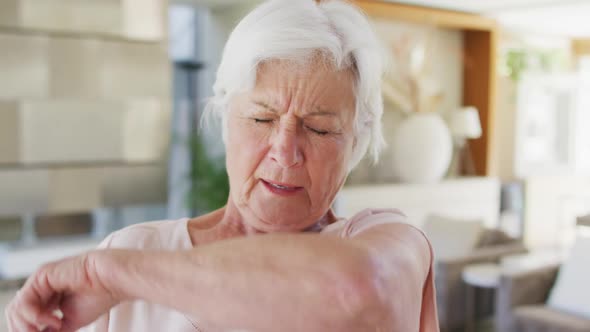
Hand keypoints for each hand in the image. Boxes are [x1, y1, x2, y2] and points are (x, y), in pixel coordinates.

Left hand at [4, 251, 118, 331]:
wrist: (112, 281)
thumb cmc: (99, 296)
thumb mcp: (69, 322)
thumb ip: (51, 330)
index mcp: (47, 298)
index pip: (25, 319)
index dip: (30, 331)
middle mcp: (41, 289)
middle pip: (17, 315)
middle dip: (26, 330)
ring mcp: (40, 281)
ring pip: (16, 309)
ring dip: (29, 325)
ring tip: (54, 327)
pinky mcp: (42, 275)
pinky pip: (23, 300)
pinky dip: (34, 315)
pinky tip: (53, 319)